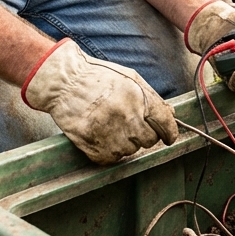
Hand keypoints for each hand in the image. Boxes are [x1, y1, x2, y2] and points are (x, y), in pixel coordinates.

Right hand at [22, 40, 177, 163]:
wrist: (64, 82)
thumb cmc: (97, 77)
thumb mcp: (129, 78)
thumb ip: (151, 97)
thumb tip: (171, 114)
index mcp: (138, 98)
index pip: (165, 123)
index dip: (170, 132)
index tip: (169, 137)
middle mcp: (126, 117)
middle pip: (149, 140)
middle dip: (144, 134)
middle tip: (130, 124)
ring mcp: (109, 134)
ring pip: (131, 150)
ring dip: (126, 142)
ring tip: (111, 126)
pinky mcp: (94, 147)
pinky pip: (111, 158)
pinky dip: (109, 151)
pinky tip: (101, 135)